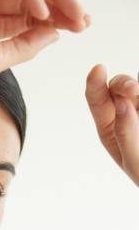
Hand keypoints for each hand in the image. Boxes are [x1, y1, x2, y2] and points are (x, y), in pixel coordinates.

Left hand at [86, 65, 138, 185]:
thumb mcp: (134, 160)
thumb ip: (127, 133)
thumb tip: (122, 103)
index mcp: (110, 128)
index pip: (97, 101)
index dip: (95, 83)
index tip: (98, 69)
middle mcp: (126, 112)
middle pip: (118, 87)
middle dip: (123, 84)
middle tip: (133, 90)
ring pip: (138, 85)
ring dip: (137, 85)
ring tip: (138, 92)